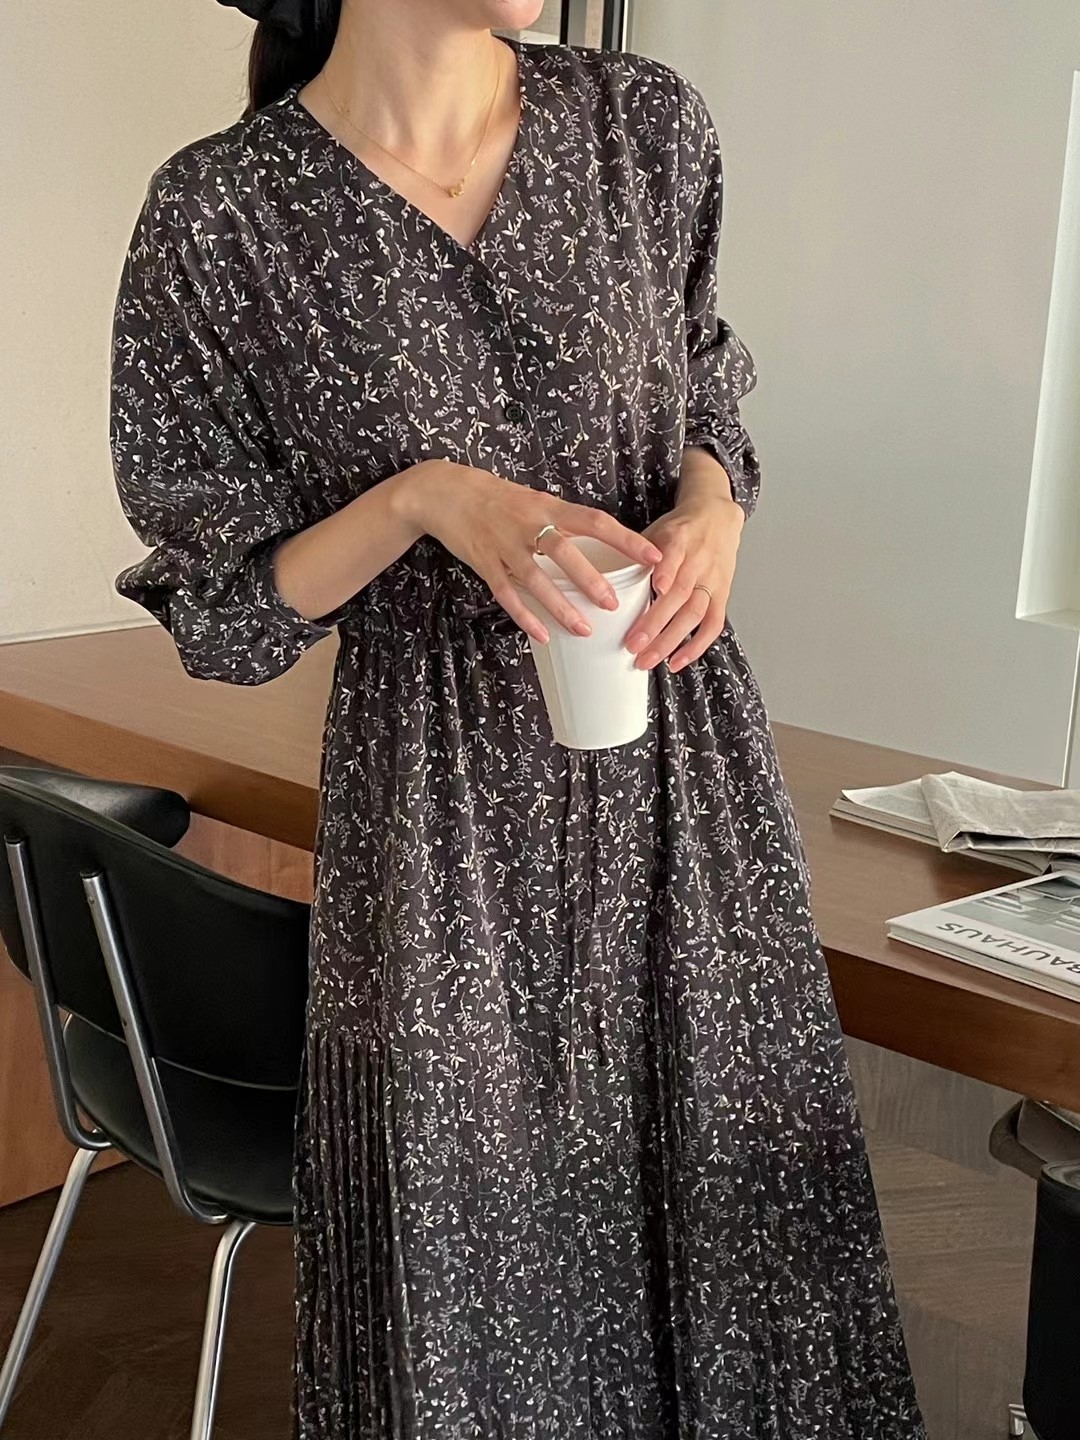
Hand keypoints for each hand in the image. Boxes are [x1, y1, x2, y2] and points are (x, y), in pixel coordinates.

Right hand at [397, 459, 663, 643]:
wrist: (445, 492)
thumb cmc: (497, 498)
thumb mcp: (535, 500)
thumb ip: (563, 521)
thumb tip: (601, 543)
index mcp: (548, 507)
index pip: (595, 521)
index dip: (626, 539)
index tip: (654, 557)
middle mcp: (529, 526)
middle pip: (565, 552)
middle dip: (590, 579)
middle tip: (614, 604)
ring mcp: (505, 546)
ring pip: (536, 580)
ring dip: (561, 606)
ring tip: (584, 629)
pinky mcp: (485, 565)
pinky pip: (507, 595)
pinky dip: (525, 617)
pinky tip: (543, 635)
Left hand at [626, 479, 744, 672]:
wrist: (717, 519)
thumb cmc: (679, 530)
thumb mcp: (655, 531)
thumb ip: (634, 553)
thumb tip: (601, 581)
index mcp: (679, 539)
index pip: (674, 556)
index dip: (665, 572)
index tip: (654, 588)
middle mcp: (698, 561)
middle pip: (680, 594)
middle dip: (656, 623)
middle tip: (632, 646)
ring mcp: (712, 580)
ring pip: (694, 614)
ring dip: (670, 641)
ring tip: (648, 660)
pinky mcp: (722, 595)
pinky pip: (712, 625)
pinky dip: (695, 647)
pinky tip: (676, 662)